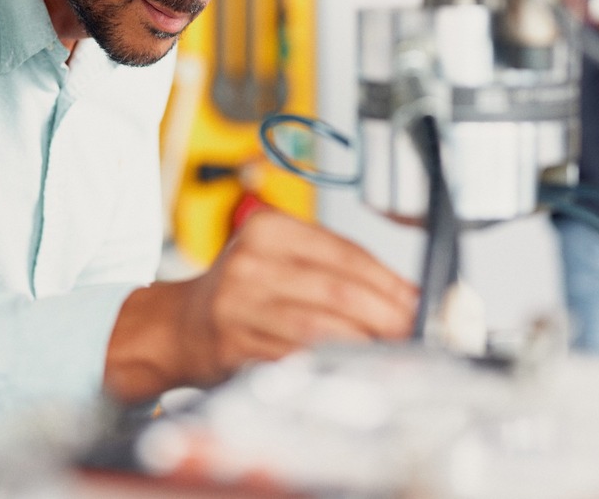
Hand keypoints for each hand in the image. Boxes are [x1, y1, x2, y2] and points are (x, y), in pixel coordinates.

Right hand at [104, 209, 416, 402]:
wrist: (178, 326)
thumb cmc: (242, 293)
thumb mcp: (279, 259)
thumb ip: (335, 269)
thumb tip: (405, 297)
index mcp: (269, 229)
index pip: (346, 253)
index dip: (390, 282)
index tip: (420, 303)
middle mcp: (251, 261)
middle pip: (339, 289)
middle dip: (387, 316)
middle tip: (416, 333)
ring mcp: (238, 304)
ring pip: (321, 326)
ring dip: (366, 344)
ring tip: (393, 353)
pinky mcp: (233, 345)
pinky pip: (296, 357)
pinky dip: (331, 365)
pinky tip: (352, 369)